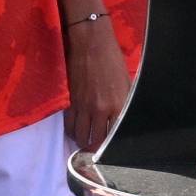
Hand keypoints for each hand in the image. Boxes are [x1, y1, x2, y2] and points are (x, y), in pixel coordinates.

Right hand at [66, 17, 129, 152]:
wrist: (91, 43)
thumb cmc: (112, 60)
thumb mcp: (126, 82)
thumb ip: (125, 104)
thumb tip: (124, 120)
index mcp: (119, 104)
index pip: (115, 136)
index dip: (112, 147)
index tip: (111, 151)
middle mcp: (101, 109)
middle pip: (96, 141)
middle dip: (96, 149)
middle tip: (96, 151)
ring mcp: (84, 106)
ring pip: (80, 136)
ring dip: (83, 142)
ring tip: (85, 143)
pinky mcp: (71, 101)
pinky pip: (69, 125)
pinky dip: (71, 132)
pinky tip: (75, 132)